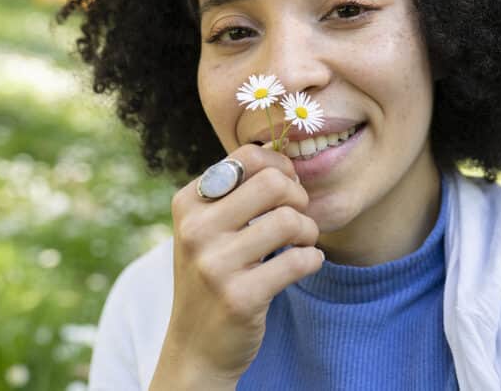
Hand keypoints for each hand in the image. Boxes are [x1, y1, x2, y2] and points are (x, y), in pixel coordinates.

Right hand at [152, 143, 322, 386]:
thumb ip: (236, 191)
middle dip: (299, 198)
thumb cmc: (214, 274)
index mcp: (189, 203)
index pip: (248, 157)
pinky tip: (304, 265)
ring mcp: (215, 265)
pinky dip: (312, 260)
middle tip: (298, 218)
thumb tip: (283, 154)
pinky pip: (298, 261)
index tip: (288, 190)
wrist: (196, 346)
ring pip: (288, 221)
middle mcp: (195, 230)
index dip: (281, 168)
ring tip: (302, 243)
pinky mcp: (240, 297)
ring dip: (308, 232)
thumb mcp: (208, 227)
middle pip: (273, 183)